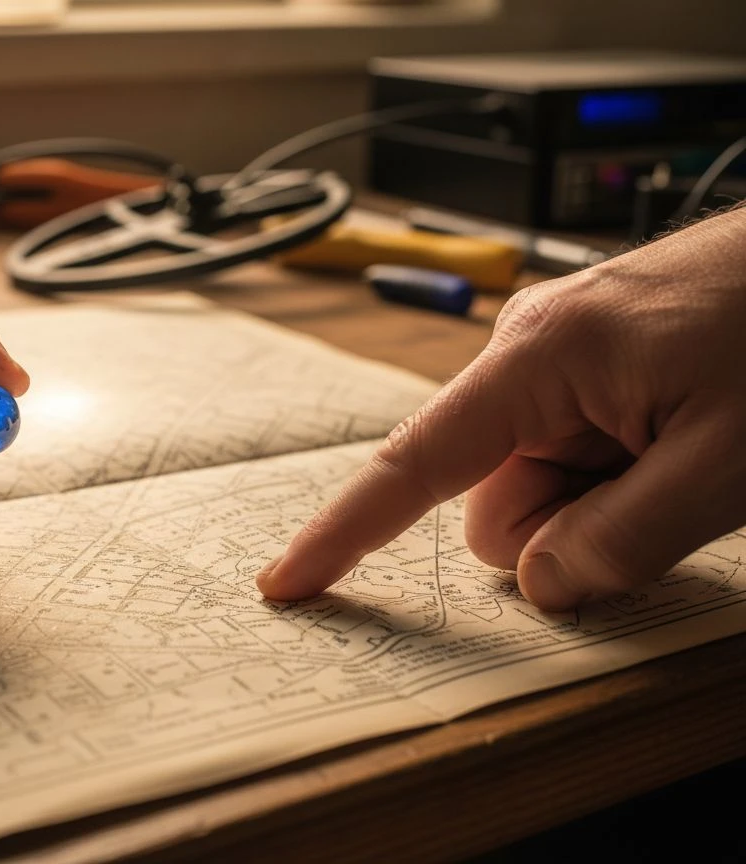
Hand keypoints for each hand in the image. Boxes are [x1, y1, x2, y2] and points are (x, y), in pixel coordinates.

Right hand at [258, 206, 745, 610]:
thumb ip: (624, 539)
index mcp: (539, 356)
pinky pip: (577, 462)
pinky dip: (621, 485)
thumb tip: (540, 584)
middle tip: (664, 501)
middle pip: (494, 502)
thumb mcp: (728, 460)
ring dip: (604, 510)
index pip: (414, 464)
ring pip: (541, 491)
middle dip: (563, 532)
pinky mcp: (596, 370)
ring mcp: (566, 361)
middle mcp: (532, 352)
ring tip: (691, 463)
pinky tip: (686, 450)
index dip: (344, 532)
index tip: (288, 580)